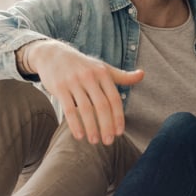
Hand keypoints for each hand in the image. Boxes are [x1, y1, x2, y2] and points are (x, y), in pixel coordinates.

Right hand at [21, 40, 143, 144]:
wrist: (53, 54)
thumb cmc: (82, 65)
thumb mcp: (102, 67)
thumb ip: (121, 75)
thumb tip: (142, 74)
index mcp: (102, 73)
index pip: (114, 98)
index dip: (118, 117)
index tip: (119, 133)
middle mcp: (89, 76)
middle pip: (101, 105)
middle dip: (106, 126)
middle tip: (108, 141)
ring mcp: (73, 81)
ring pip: (85, 109)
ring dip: (91, 128)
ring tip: (94, 141)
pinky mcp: (59, 87)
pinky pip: (69, 109)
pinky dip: (75, 124)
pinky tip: (79, 136)